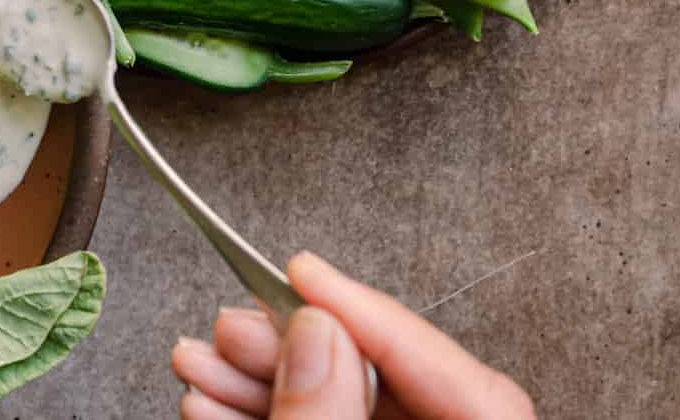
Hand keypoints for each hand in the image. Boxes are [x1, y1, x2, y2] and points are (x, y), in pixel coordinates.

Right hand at [173, 251, 534, 419]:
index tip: (305, 274)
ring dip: (265, 381)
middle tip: (235, 325)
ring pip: (350, 411)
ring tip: (202, 359)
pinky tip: (214, 403)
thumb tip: (319, 333)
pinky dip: (268, 416)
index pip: (477, 392)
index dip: (382, 321)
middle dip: (300, 349)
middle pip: (399, 390)